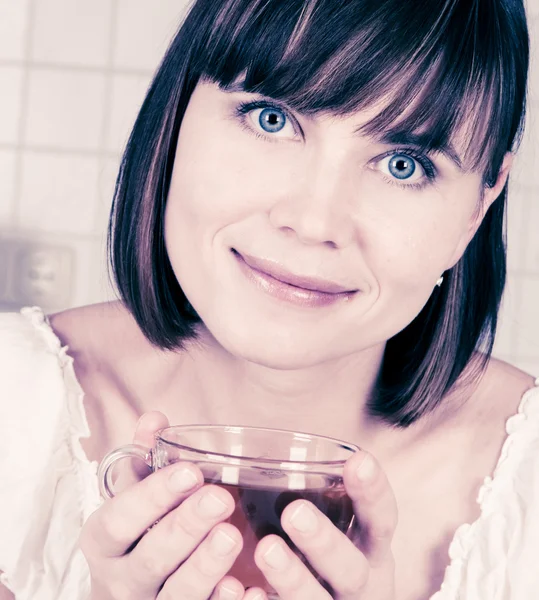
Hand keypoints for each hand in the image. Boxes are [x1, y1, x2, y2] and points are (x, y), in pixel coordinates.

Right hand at [80, 412, 263, 599]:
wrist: (126, 591)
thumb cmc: (135, 531)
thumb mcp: (132, 494)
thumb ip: (142, 456)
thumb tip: (155, 418)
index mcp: (104, 541)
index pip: (119, 519)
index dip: (153, 496)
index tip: (191, 472)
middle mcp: (119, 580)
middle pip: (150, 559)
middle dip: (186, 527)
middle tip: (221, 499)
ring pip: (175, 595)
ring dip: (205, 567)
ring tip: (232, 536)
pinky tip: (248, 587)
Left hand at [253, 450, 397, 598]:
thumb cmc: (325, 562)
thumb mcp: (338, 533)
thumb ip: (315, 499)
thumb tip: (258, 446)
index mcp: (372, 552)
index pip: (382, 520)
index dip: (373, 493)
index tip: (358, 460)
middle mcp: (362, 585)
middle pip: (352, 568)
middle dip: (325, 541)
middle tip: (294, 512)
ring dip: (293, 578)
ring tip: (266, 549)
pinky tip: (250, 593)